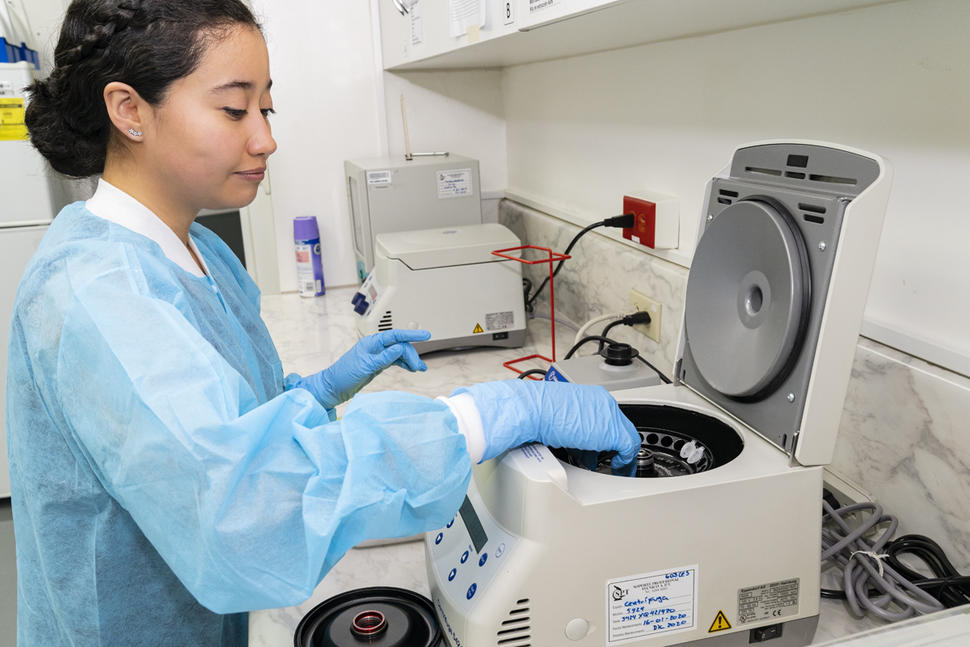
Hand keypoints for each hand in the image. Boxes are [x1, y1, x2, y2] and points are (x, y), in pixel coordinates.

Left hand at [296, 329, 430, 408]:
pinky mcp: (378, 364)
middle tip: (419, 367)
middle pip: (400, 346)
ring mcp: (377, 355)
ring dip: (410, 360)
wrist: (334, 388)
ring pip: (399, 353)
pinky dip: (404, 364)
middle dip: (412, 355)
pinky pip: (395, 361)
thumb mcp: (365, 367)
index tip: (426, 336)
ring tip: (420, 369)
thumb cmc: (345, 375)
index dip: (411, 335)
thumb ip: (383, 358)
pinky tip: (411, 369)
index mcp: (372, 343)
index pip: (395, 336)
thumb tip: (399, 348)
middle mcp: (376, 346)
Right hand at [454, 380, 639, 470]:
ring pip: (625, 438)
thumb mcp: (558, 416)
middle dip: (612, 446)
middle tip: (608, 460)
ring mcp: (609, 416)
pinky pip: (629, 450)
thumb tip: (571, 441)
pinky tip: (617, 470)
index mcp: (590, 395)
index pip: (607, 417)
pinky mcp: (612, 432)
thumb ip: (572, 426)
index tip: (605, 448)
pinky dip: (624, 463)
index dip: (605, 436)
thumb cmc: (536, 412)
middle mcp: (603, 402)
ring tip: (609, 466)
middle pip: (618, 426)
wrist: (533, 410)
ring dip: (616, 454)